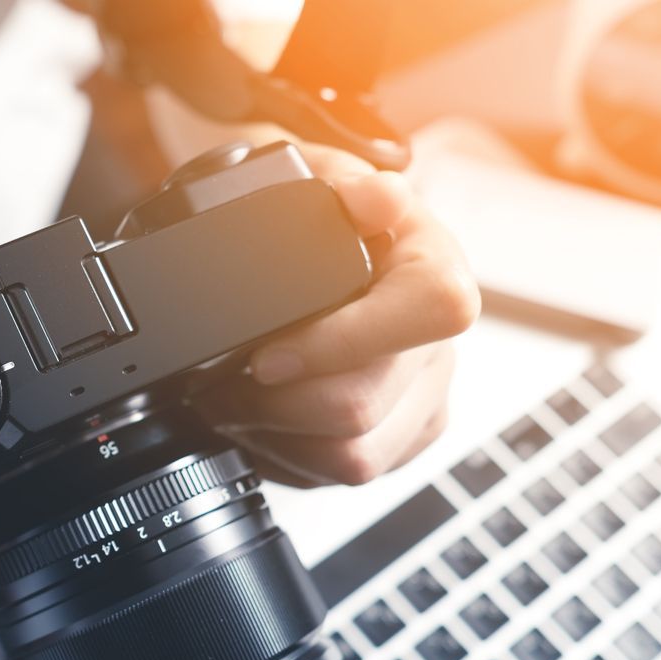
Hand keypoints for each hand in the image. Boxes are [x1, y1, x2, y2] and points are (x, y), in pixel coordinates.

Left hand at [194, 149, 479, 486]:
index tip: (266, 355)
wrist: (309, 258)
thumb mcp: (309, 180)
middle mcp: (439, 342)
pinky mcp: (399, 443)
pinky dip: (291, 457)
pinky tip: (267, 422)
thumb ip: (340, 186)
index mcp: (432, 267)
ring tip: (235, 402)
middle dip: (272, 403)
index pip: (431, 309)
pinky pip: (342, 477)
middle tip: (221, 383)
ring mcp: (423, 400)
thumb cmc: (311, 222)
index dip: (341, 341)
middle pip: (362, 406)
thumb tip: (380, 199)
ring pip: (351, 458)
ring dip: (276, 436)